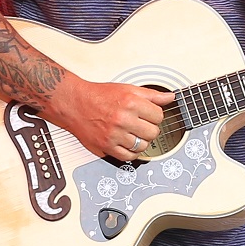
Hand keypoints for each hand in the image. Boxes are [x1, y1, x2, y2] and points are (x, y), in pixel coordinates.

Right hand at [45, 77, 171, 164]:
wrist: (74, 104)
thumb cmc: (99, 96)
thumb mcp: (127, 89)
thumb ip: (151, 95)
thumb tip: (170, 97)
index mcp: (130, 103)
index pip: (159, 115)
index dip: (156, 115)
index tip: (150, 115)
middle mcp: (123, 119)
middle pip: (153, 132)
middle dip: (150, 128)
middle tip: (143, 125)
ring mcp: (114, 134)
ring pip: (143, 146)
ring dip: (142, 141)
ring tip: (135, 133)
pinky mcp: (106, 146)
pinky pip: (128, 157)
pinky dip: (132, 152)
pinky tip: (129, 144)